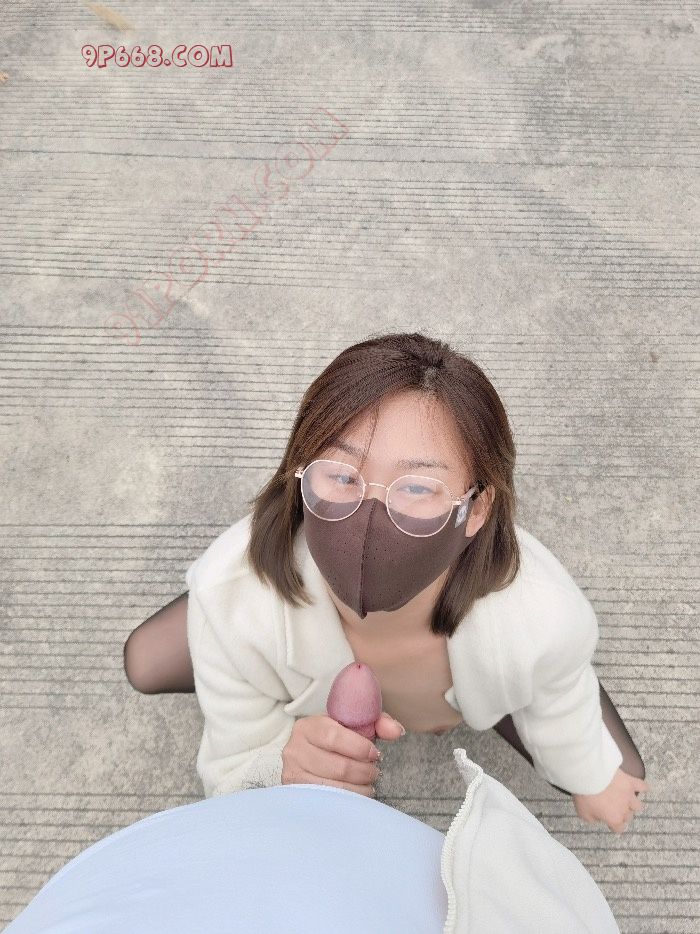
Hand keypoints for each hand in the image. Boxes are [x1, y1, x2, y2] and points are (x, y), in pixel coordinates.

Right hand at [281, 711, 403, 796]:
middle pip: (338, 767)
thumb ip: (378, 722)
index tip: (375, 754)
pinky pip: (328, 803)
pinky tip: (357, 795)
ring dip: (359, 788)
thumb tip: (397, 731)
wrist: (311, 755)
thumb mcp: (354, 724)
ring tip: (368, 783)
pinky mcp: (297, 795)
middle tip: (374, 771)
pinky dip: (349, 801)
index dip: (360, 748)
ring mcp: (293, 775)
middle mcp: (295, 750)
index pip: (333, 737)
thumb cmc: (338, 739)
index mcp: (307, 726)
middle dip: (364, 772)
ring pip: (335, 788)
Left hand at [572, 768, 649, 832]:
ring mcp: (629, 795)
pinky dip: (643, 787)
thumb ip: (593, 819)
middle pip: (628, 817)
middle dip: (621, 814)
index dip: (613, 825)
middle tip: (613, 807)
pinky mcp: (630, 782)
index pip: (619, 828)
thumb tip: (599, 818)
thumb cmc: (585, 794)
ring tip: (626, 799)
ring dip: (632, 804)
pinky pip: (642, 786)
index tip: (609, 820)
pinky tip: (643, 788)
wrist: (590, 774)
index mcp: (614, 818)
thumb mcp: (583, 813)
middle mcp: (624, 809)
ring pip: (637, 805)